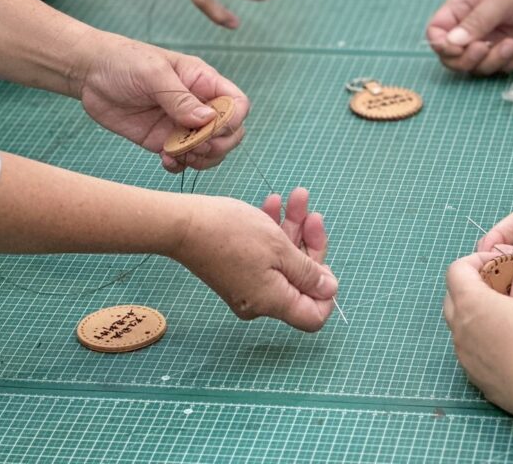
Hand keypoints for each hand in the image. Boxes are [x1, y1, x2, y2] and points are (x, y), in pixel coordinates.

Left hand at [74, 35, 248, 171]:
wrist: (90, 73)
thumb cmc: (125, 61)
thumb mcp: (154, 74)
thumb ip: (180, 98)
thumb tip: (207, 120)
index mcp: (204, 82)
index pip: (237, 104)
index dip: (233, 120)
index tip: (212, 128)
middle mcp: (199, 105)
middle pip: (231, 132)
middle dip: (218, 145)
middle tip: (194, 147)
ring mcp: (182, 125)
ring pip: (211, 150)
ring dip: (200, 159)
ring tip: (176, 155)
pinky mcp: (163, 140)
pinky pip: (184, 160)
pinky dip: (180, 166)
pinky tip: (164, 160)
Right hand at [172, 188, 337, 330]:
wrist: (183, 224)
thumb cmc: (232, 234)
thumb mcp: (280, 248)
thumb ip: (308, 272)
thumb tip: (329, 290)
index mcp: (273, 302)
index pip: (313, 315)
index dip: (325, 291)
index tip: (324, 261)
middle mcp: (261, 301)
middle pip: (301, 281)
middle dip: (310, 244)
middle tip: (312, 213)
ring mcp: (248, 286)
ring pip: (284, 261)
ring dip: (294, 229)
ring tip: (296, 197)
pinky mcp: (236, 270)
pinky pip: (265, 256)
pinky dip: (274, 231)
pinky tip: (273, 203)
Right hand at [426, 0, 512, 74]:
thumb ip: (478, 20)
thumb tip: (451, 42)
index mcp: (464, 5)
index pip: (436, 31)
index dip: (441, 45)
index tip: (458, 48)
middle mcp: (474, 25)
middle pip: (452, 56)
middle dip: (467, 59)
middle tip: (487, 48)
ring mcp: (492, 39)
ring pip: (476, 66)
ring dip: (493, 61)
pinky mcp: (510, 51)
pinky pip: (500, 68)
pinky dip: (510, 63)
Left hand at [443, 253, 512, 414]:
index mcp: (470, 302)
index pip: (457, 270)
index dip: (475, 260)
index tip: (498, 263)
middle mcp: (459, 328)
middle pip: (453, 297)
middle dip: (473, 286)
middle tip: (501, 286)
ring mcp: (464, 355)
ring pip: (460, 326)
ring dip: (477, 315)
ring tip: (506, 315)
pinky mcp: (475, 377)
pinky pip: (471, 350)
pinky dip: (482, 340)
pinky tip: (508, 343)